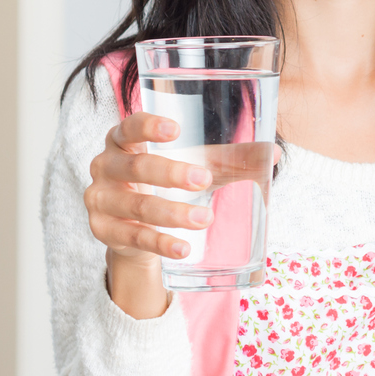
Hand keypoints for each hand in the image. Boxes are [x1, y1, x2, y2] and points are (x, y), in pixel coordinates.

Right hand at [84, 113, 210, 318]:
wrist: (131, 229)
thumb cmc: (164, 183)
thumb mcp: (192, 165)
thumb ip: (229, 158)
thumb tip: (274, 153)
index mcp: (122, 141)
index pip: (129, 127)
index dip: (148, 126)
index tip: (176, 129)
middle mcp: (105, 166)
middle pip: (137, 166)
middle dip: (171, 173)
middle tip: (204, 179)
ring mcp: (100, 200)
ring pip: (138, 205)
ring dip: (173, 213)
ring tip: (205, 218)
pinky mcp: (104, 231)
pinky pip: (135, 237)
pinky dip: (161, 243)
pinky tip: (183, 248)